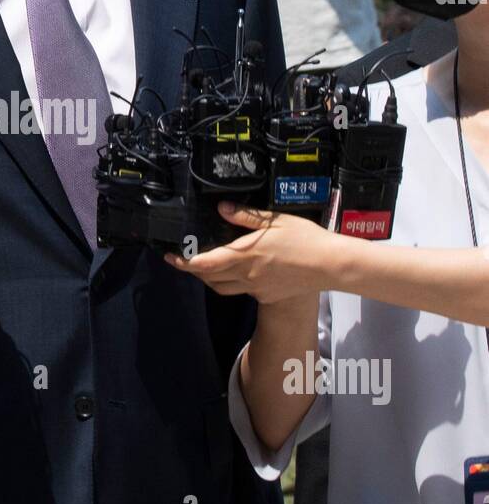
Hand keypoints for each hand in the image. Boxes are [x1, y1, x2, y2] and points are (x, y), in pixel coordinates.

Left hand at [164, 202, 335, 303]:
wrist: (330, 266)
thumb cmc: (306, 240)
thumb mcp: (276, 220)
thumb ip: (246, 215)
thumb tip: (221, 208)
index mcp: (245, 255)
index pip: (205, 262)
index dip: (184, 262)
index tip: (171, 257)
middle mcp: (247, 275)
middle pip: (209, 277)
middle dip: (192, 270)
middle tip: (183, 260)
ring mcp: (256, 288)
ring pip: (222, 288)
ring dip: (209, 279)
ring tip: (204, 267)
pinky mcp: (266, 295)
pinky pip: (240, 291)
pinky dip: (230, 283)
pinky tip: (235, 272)